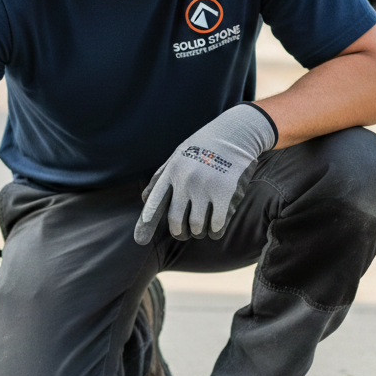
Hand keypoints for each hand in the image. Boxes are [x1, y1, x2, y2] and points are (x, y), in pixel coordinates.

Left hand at [134, 104, 276, 243]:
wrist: (235, 133)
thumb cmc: (203, 147)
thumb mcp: (177, 157)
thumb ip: (161, 178)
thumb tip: (144, 200)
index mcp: (172, 172)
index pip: (155, 202)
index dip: (146, 223)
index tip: (139, 241)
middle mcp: (185, 181)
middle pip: (175, 221)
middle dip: (179, 232)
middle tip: (183, 233)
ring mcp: (205, 188)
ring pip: (196, 227)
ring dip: (198, 232)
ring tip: (201, 228)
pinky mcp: (225, 194)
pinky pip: (216, 226)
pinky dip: (214, 232)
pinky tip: (215, 228)